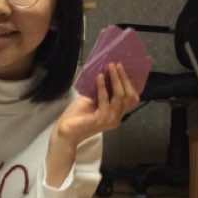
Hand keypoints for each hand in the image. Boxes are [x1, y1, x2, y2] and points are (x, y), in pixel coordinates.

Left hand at [46, 63, 139, 185]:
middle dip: (123, 78)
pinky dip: (102, 88)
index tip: (121, 68)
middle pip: (129, 96)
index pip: (131, 98)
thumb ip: (102, 91)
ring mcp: (110, 120)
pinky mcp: (100, 120)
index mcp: (117, 113)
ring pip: (120, 97)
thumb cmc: (78, 115)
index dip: (129, 82)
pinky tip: (99, 77)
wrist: (66, 132)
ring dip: (115, 80)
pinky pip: (105, 101)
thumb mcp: (92, 99)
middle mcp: (117, 117)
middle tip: (117, 65)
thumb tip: (106, 72)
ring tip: (109, 68)